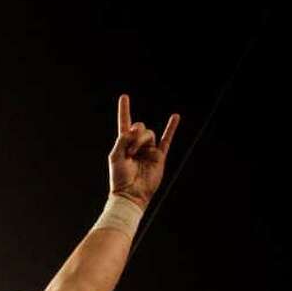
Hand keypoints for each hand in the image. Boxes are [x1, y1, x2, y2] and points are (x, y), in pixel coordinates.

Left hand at [108, 94, 178, 208]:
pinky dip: (171, 128)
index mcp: (124, 144)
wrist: (131, 193)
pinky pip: (166, 139)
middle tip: (129, 149)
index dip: (124, 110)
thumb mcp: (116, 157)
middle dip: (134, 135)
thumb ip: (122, 141)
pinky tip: (175, 117)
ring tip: (134, 154)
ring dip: (140, 141)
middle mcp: (137, 145)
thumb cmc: (120, 178)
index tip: (124, 97)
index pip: (124, 123)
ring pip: (148, 134)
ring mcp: (148, 149)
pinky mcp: (159, 156)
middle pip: (139, 127)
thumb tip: (132, 129)